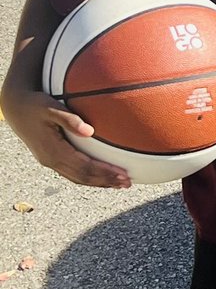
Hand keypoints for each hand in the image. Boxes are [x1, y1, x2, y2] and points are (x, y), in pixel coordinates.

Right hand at [2, 90, 130, 187]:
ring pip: (78, 178)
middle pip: (83, 176)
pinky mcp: (50, 159)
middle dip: (106, 181)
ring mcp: (49, 161)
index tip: (122, 174)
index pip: (83, 167)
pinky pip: (72, 173)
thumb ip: (68, 118)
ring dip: (99, 182)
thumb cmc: (34, 103)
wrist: (15, 107)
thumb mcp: (50, 107)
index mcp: (52, 150)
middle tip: (127, 183)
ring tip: (119, 184)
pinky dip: (89, 178)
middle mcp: (50, 160)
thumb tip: (90, 131)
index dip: (104, 172)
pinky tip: (101, 177)